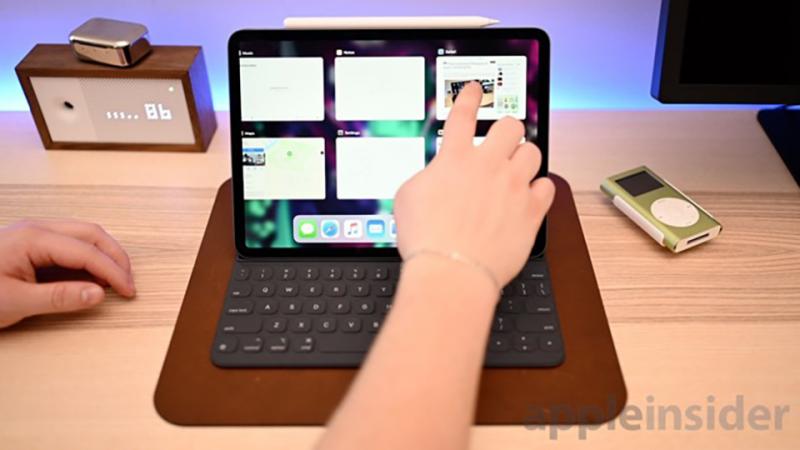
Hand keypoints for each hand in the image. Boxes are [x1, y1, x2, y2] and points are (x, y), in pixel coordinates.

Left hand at [0, 220, 135, 328]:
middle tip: (127, 282)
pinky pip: (71, 242)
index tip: (127, 290)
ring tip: (115, 279)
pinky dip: (89, 256)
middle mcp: (36, 229)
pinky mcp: (32, 243)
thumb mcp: (15, 302)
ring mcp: (34, 233)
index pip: (87, 252)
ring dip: (104, 254)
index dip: (112, 271)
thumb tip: (98, 294)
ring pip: (83, 235)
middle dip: (115, 257)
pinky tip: (93, 274)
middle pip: (91, 234)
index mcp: (32, 238)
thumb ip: (58, 298)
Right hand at [394, 82, 554, 288]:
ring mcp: (513, 187)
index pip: (464, 114)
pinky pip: (547, 186)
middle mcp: (488, 166)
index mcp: (454, 159)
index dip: (470, 96)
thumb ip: (426, 176)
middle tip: (502, 141)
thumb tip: (435, 175)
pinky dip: (539, 189)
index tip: (476, 89)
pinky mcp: (531, 211)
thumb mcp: (407, 198)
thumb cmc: (425, 240)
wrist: (450, 271)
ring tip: (515, 170)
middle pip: (510, 125)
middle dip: (506, 129)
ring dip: (523, 158)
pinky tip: (529, 196)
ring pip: (532, 151)